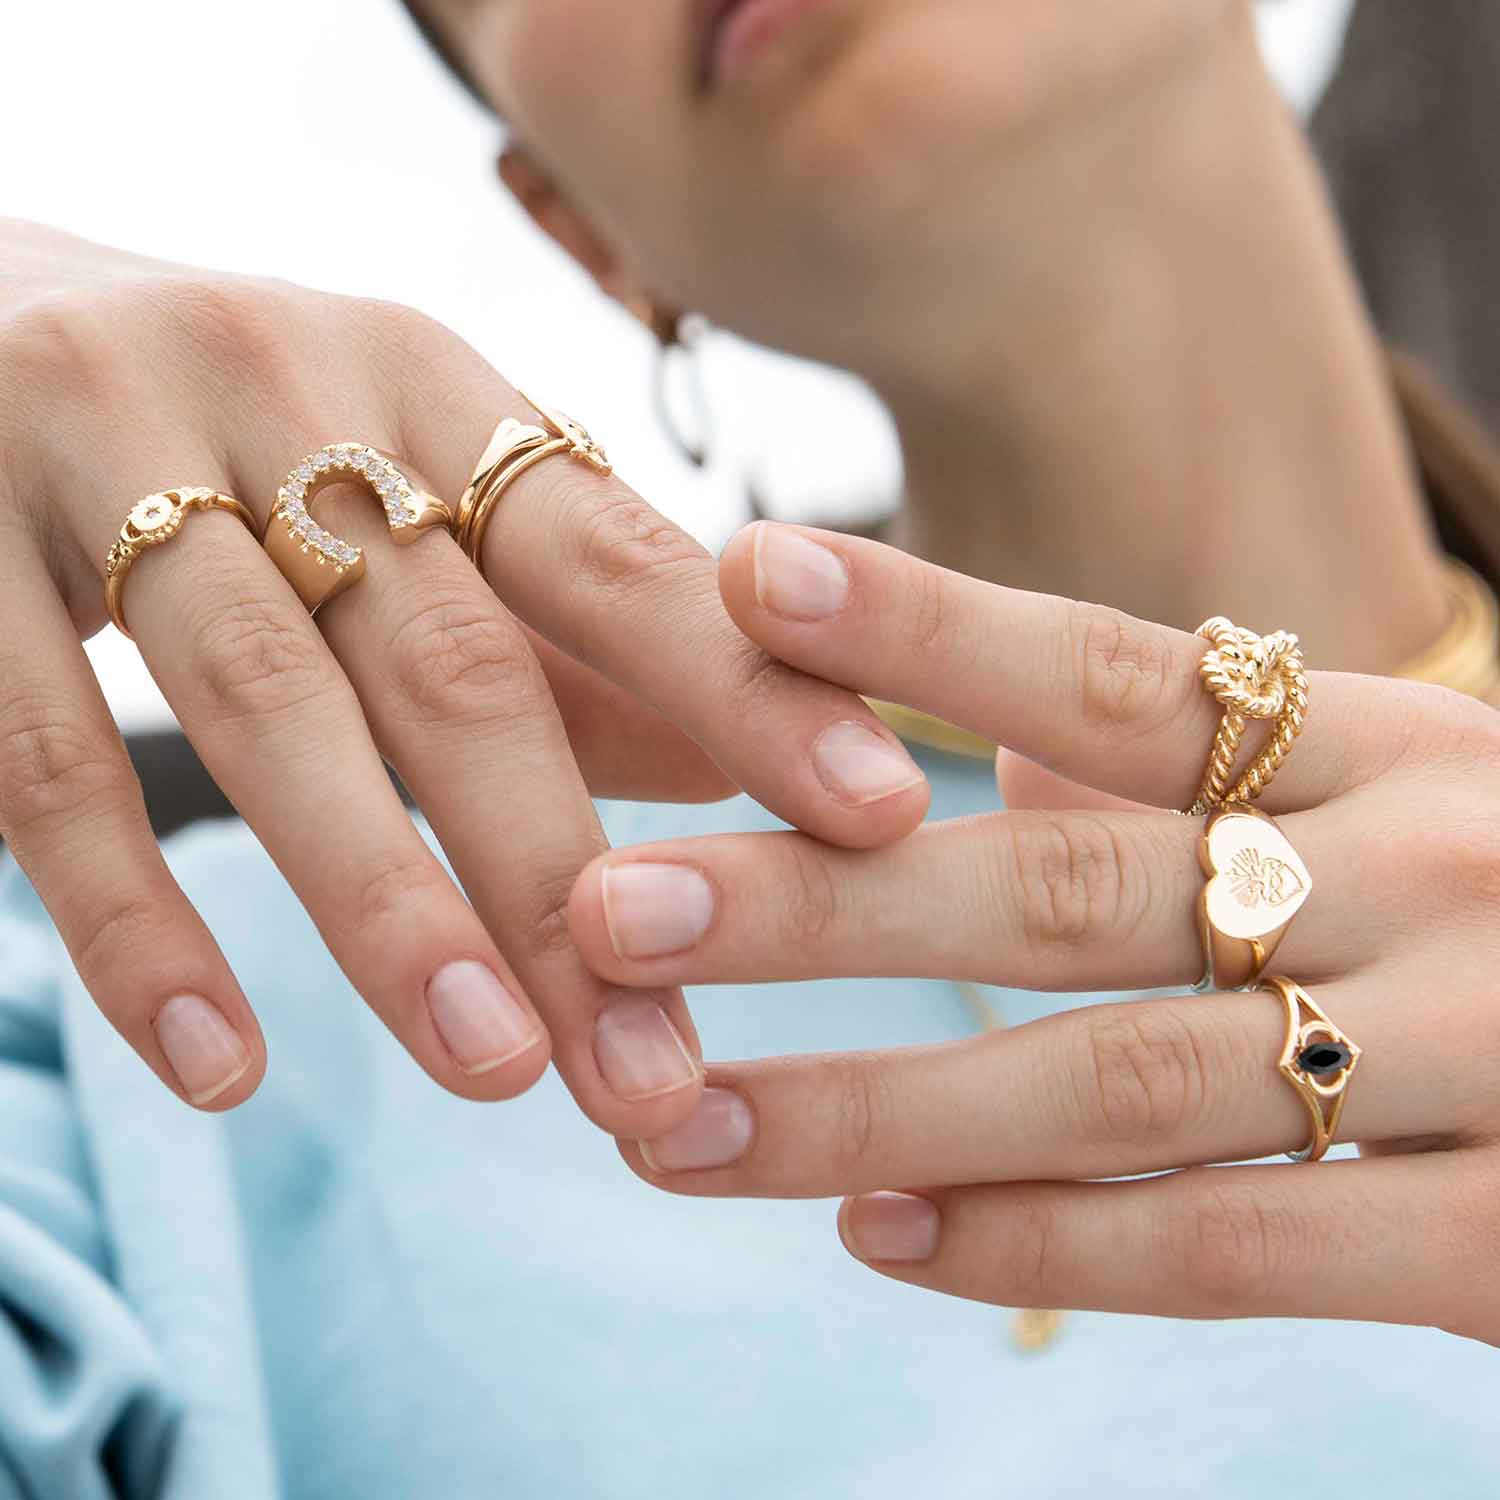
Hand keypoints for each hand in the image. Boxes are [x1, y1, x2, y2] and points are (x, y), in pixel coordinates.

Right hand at [0, 224, 928, 1125]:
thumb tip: (756, 754)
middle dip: (568, 875)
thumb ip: (571, 624)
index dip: (753, 685)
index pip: (618, 553)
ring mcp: (99, 446)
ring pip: (266, 705)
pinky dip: (135, 922)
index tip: (886, 818)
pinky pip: (33, 752)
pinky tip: (220, 1069)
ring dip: (388, 908)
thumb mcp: (416, 493)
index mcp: (429, 386)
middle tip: (656, 1066)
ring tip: (496, 1073)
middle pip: (457, 659)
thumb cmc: (243, 434)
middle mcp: (282, 388)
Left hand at [568, 523, 1499, 1342]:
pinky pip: (1239, 1251)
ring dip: (870, 1109)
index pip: (1113, 662)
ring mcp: (1478, 1053)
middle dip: (814, 900)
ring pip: (1109, 1082)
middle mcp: (1425, 870)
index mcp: (1391, 741)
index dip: (921, 619)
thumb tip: (993, 726)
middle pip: (1057, 877)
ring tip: (673, 1125)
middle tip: (607, 913)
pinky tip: (881, 1243)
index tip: (737, 578)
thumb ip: (1213, 757)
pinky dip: (1045, 1251)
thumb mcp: (1419, 779)